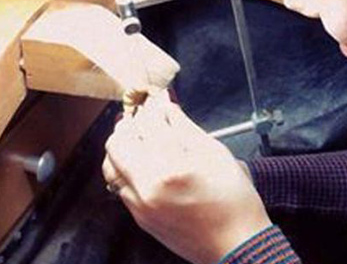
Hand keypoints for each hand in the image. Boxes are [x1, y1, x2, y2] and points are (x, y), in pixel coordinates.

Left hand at [102, 92, 271, 263]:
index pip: (149, 124)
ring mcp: (140, 204)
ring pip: (112, 164)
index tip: (159, 102)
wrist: (235, 244)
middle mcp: (149, 187)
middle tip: (145, 119)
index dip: (154, 107)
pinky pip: (120, 186)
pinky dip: (126, 168)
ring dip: (123, 146)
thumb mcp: (216, 155)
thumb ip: (186, 128)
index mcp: (171, 168)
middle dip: (131, 125)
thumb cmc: (233, 203)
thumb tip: (168, 109)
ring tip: (139, 140)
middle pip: (118, 141)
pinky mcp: (140, 217)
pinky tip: (143, 164)